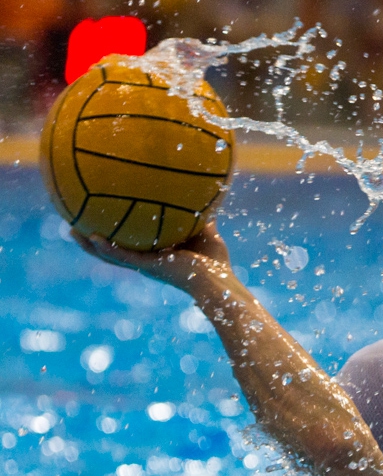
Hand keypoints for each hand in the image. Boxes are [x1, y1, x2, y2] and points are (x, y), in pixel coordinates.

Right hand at [70, 218, 230, 294]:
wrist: (219, 283)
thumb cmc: (216, 264)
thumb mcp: (205, 232)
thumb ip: (199, 216)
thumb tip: (202, 193)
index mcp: (154, 255)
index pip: (128, 245)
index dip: (112, 235)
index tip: (97, 221)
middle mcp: (145, 261)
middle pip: (110, 251)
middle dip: (91, 240)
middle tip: (72, 225)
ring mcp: (145, 265)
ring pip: (109, 256)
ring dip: (89, 245)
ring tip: (71, 231)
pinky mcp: (149, 267)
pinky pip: (123, 257)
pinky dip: (108, 248)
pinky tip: (94, 237)